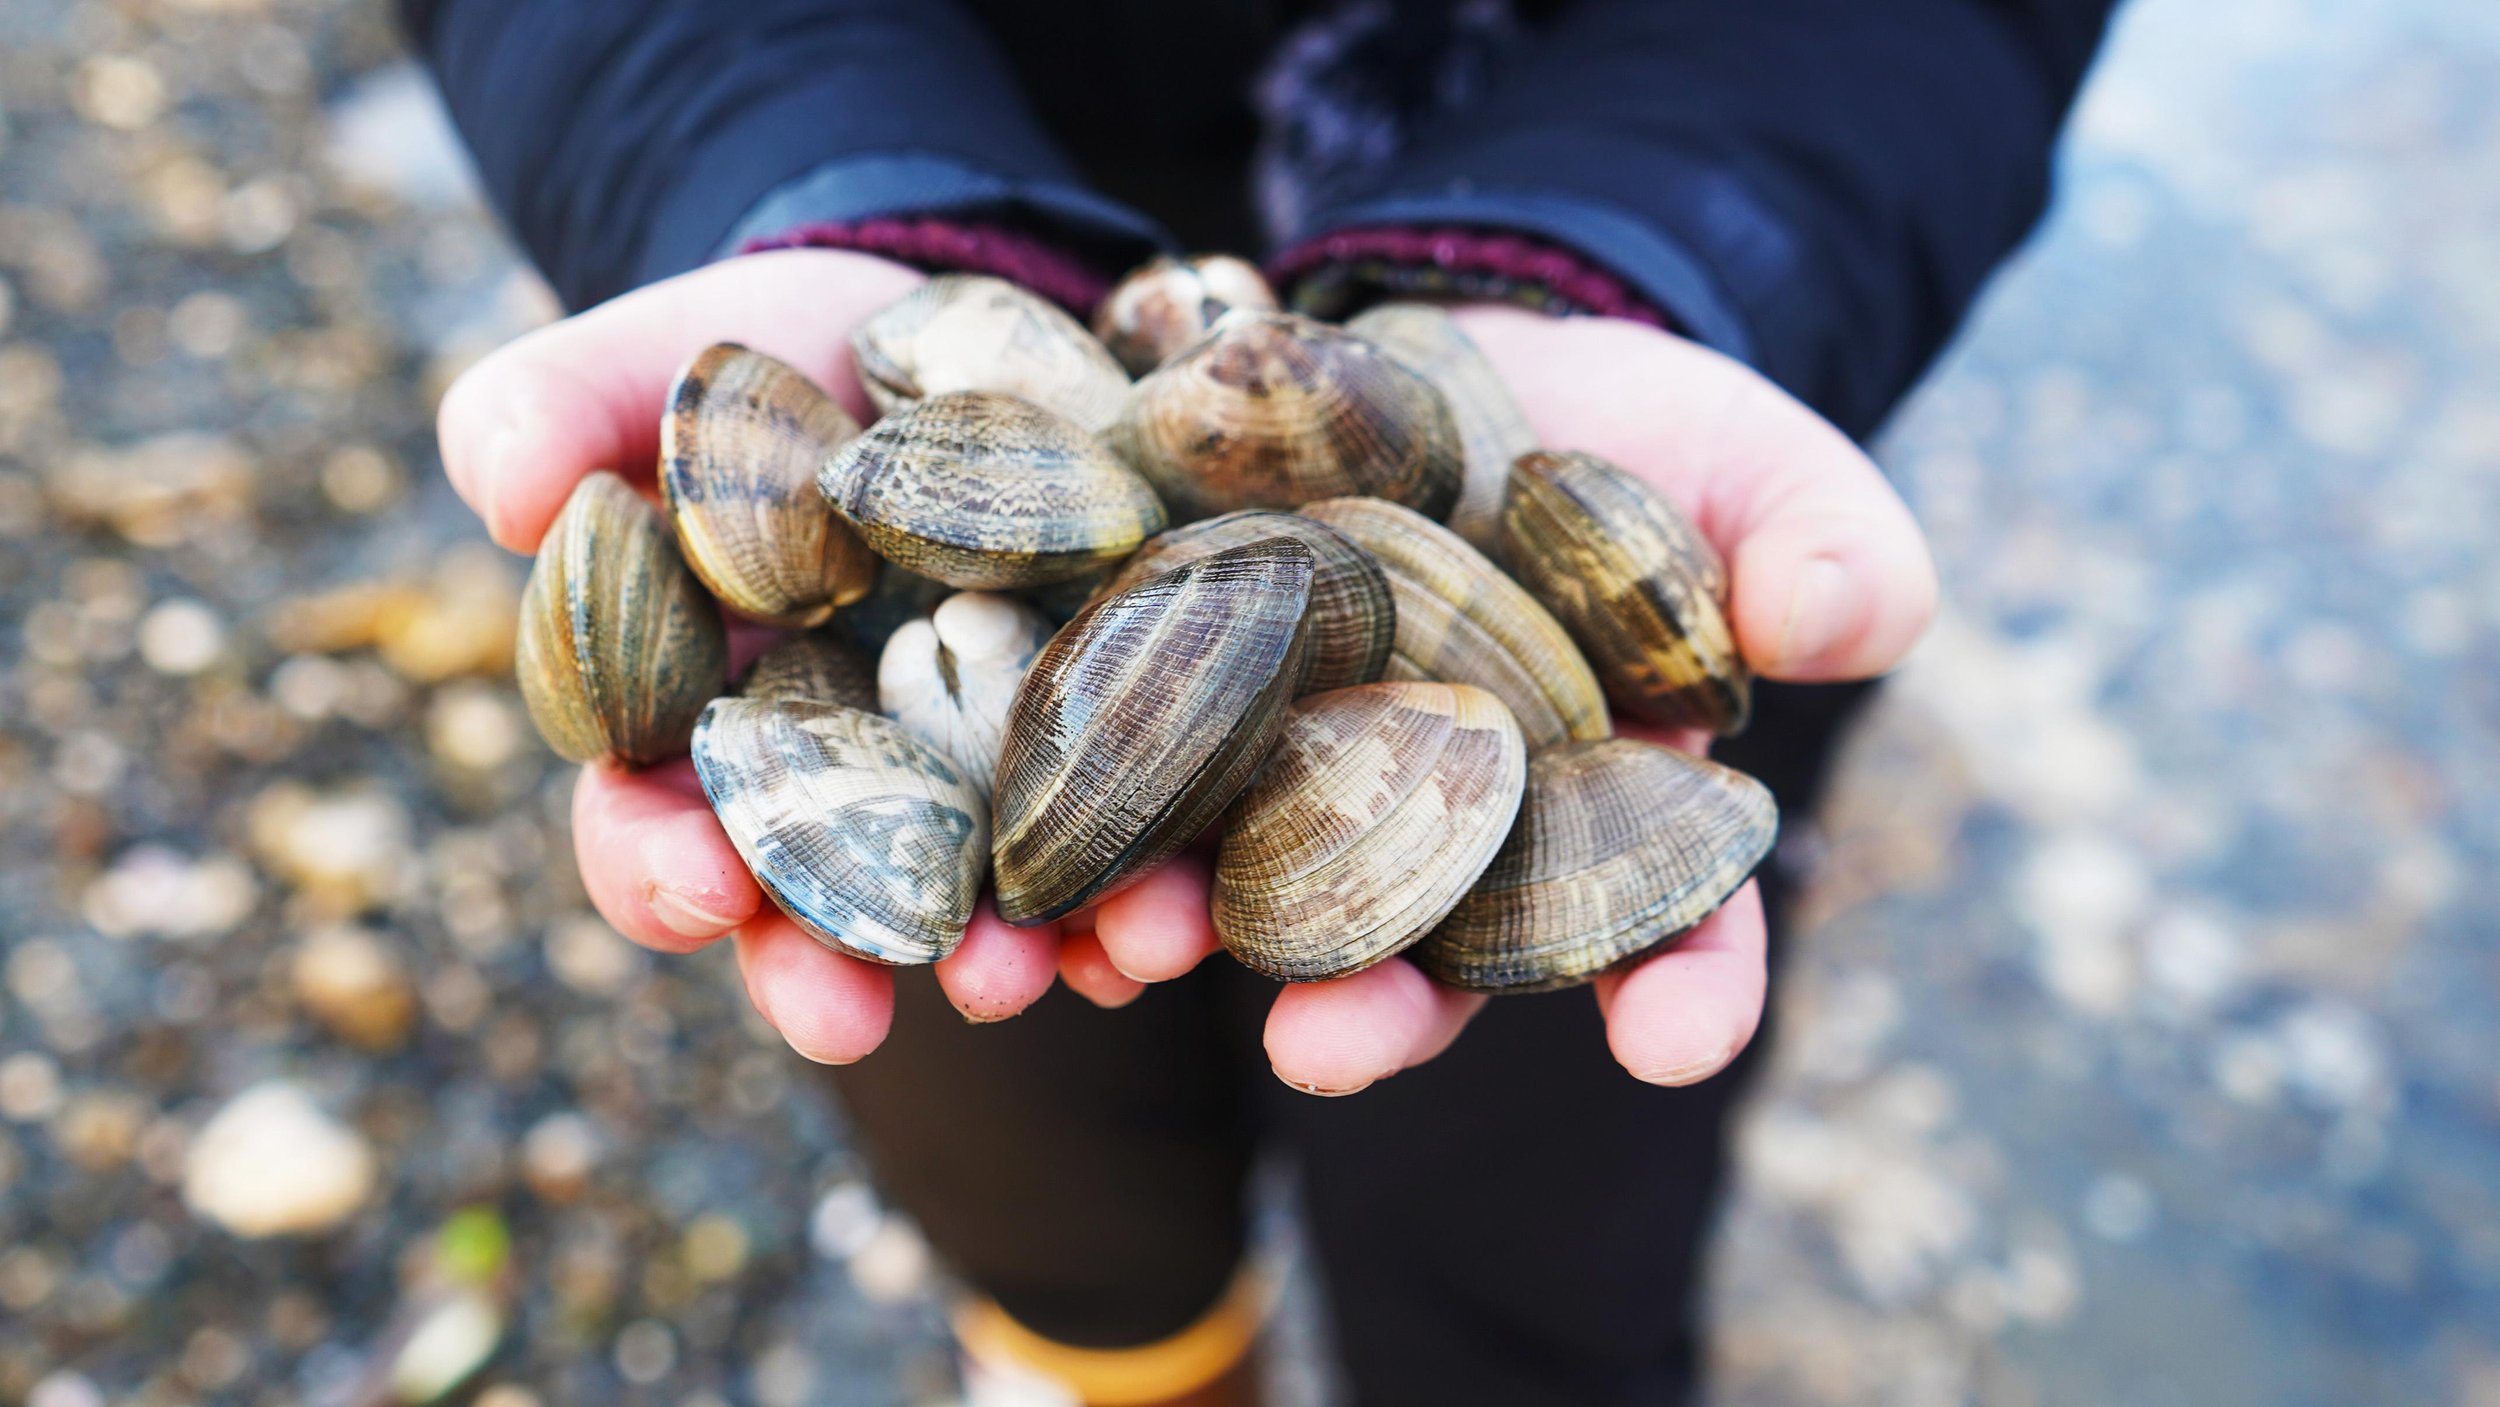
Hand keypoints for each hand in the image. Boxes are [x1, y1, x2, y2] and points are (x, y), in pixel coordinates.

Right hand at [441, 251, 1071, 1061]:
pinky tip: (1168, 920)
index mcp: (698, 731)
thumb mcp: (654, 364)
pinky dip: (1142, 894)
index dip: (658, 870)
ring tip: (1048, 973)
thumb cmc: (766, 365)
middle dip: (832, 967)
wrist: (953, 327)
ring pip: (983, 907)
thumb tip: (506, 494)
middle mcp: (838, 795)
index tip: (698, 886)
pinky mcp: (1102, 756)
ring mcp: (973, 788)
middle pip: (818, 910)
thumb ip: (554, 410)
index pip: (650, 829)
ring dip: (1013, 957)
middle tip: (853, 1016)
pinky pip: (1123, 851)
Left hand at [1086, 306, 1939, 1092]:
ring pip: (1243, 889)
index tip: (1674, 1039)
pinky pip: (1109, 781)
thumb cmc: (1637, 434)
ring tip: (1128, 950)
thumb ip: (1817, 543)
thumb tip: (1846, 619)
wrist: (1447, 351)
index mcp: (1608, 815)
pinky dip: (1055, 821)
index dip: (1684, 983)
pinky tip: (1001, 863)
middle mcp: (1444, 838)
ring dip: (1183, 935)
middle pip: (1422, 949)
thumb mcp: (1753, 462)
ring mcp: (1299, 780)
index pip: (1671, 920)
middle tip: (1327, 1052)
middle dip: (1376, 1008)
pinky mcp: (1172, 702)